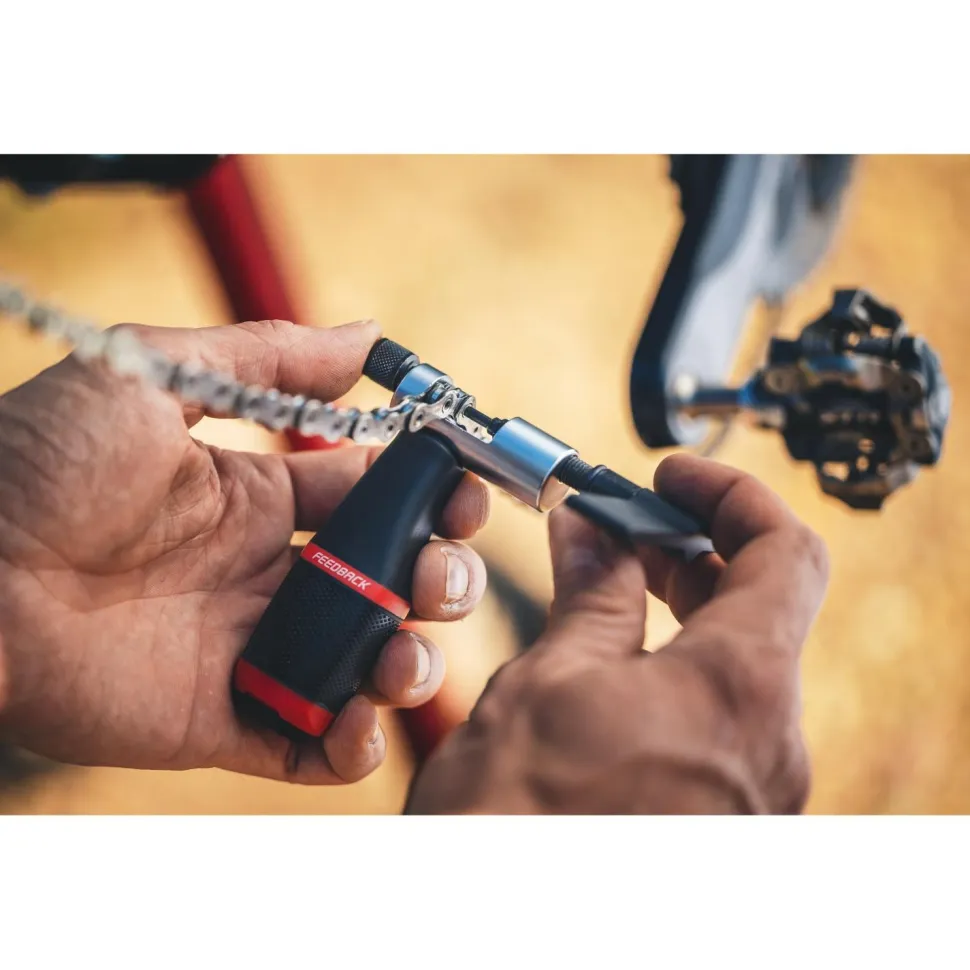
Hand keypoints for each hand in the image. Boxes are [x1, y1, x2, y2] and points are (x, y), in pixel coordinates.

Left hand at [0, 319, 488, 783]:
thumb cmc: (41, 463)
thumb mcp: (156, 374)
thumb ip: (269, 358)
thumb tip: (368, 333)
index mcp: (257, 496)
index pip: (373, 494)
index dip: (430, 490)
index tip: (467, 487)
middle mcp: (264, 571)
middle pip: (386, 579)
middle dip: (437, 574)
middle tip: (439, 571)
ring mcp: (247, 647)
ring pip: (363, 662)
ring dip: (410, 660)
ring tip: (402, 648)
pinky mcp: (220, 719)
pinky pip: (305, 745)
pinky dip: (350, 745)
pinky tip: (358, 715)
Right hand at [405, 455, 828, 813]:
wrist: (504, 938)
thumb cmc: (515, 826)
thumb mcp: (547, 679)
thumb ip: (593, 593)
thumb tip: (596, 531)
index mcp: (737, 691)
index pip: (783, 552)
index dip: (730, 495)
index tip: (673, 475)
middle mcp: (769, 747)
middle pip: (767, 607)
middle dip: (696, 550)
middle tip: (629, 525)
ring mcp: (752, 793)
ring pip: (742, 666)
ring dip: (684, 609)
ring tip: (612, 585)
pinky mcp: (722, 821)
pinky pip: (721, 721)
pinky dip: (678, 668)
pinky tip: (616, 662)